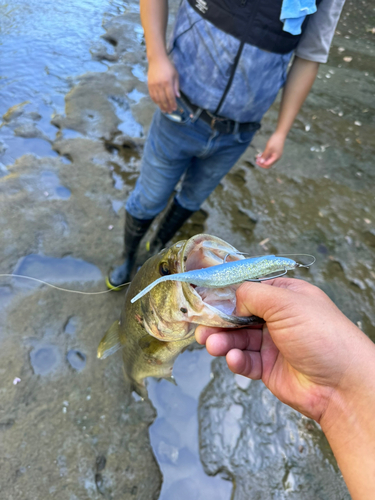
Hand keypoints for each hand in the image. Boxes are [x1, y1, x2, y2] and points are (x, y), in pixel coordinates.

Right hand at [147, 54, 179, 113]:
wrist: (156, 59)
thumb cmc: (168, 67)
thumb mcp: (175, 75)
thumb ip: (176, 86)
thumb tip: (177, 97)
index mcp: (167, 82)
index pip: (170, 96)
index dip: (173, 104)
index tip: (175, 108)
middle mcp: (160, 85)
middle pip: (163, 100)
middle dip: (167, 107)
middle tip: (170, 112)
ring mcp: (153, 85)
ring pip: (157, 99)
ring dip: (161, 106)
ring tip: (164, 110)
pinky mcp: (149, 85)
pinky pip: (152, 96)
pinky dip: (155, 101)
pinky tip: (159, 104)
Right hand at [195, 278, 368, 422]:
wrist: (341, 385)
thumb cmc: (321, 336)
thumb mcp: (286, 303)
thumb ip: (253, 295)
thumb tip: (232, 299)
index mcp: (286, 297)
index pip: (251, 289)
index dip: (229, 293)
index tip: (208, 297)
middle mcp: (279, 319)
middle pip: (240, 315)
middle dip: (220, 321)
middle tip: (203, 326)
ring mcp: (273, 344)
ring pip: (238, 339)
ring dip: (223, 341)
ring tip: (212, 344)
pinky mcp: (268, 368)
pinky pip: (246, 361)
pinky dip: (236, 360)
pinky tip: (234, 359)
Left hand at [256, 131, 285, 167]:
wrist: (280, 134)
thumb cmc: (274, 141)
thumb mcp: (268, 148)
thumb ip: (264, 156)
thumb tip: (261, 162)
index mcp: (275, 158)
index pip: (267, 165)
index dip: (261, 164)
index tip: (256, 161)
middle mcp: (276, 158)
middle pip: (268, 164)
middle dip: (262, 162)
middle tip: (256, 160)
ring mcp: (276, 155)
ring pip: (268, 160)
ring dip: (263, 159)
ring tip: (257, 156)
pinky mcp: (275, 152)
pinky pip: (269, 156)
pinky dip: (265, 156)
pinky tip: (260, 154)